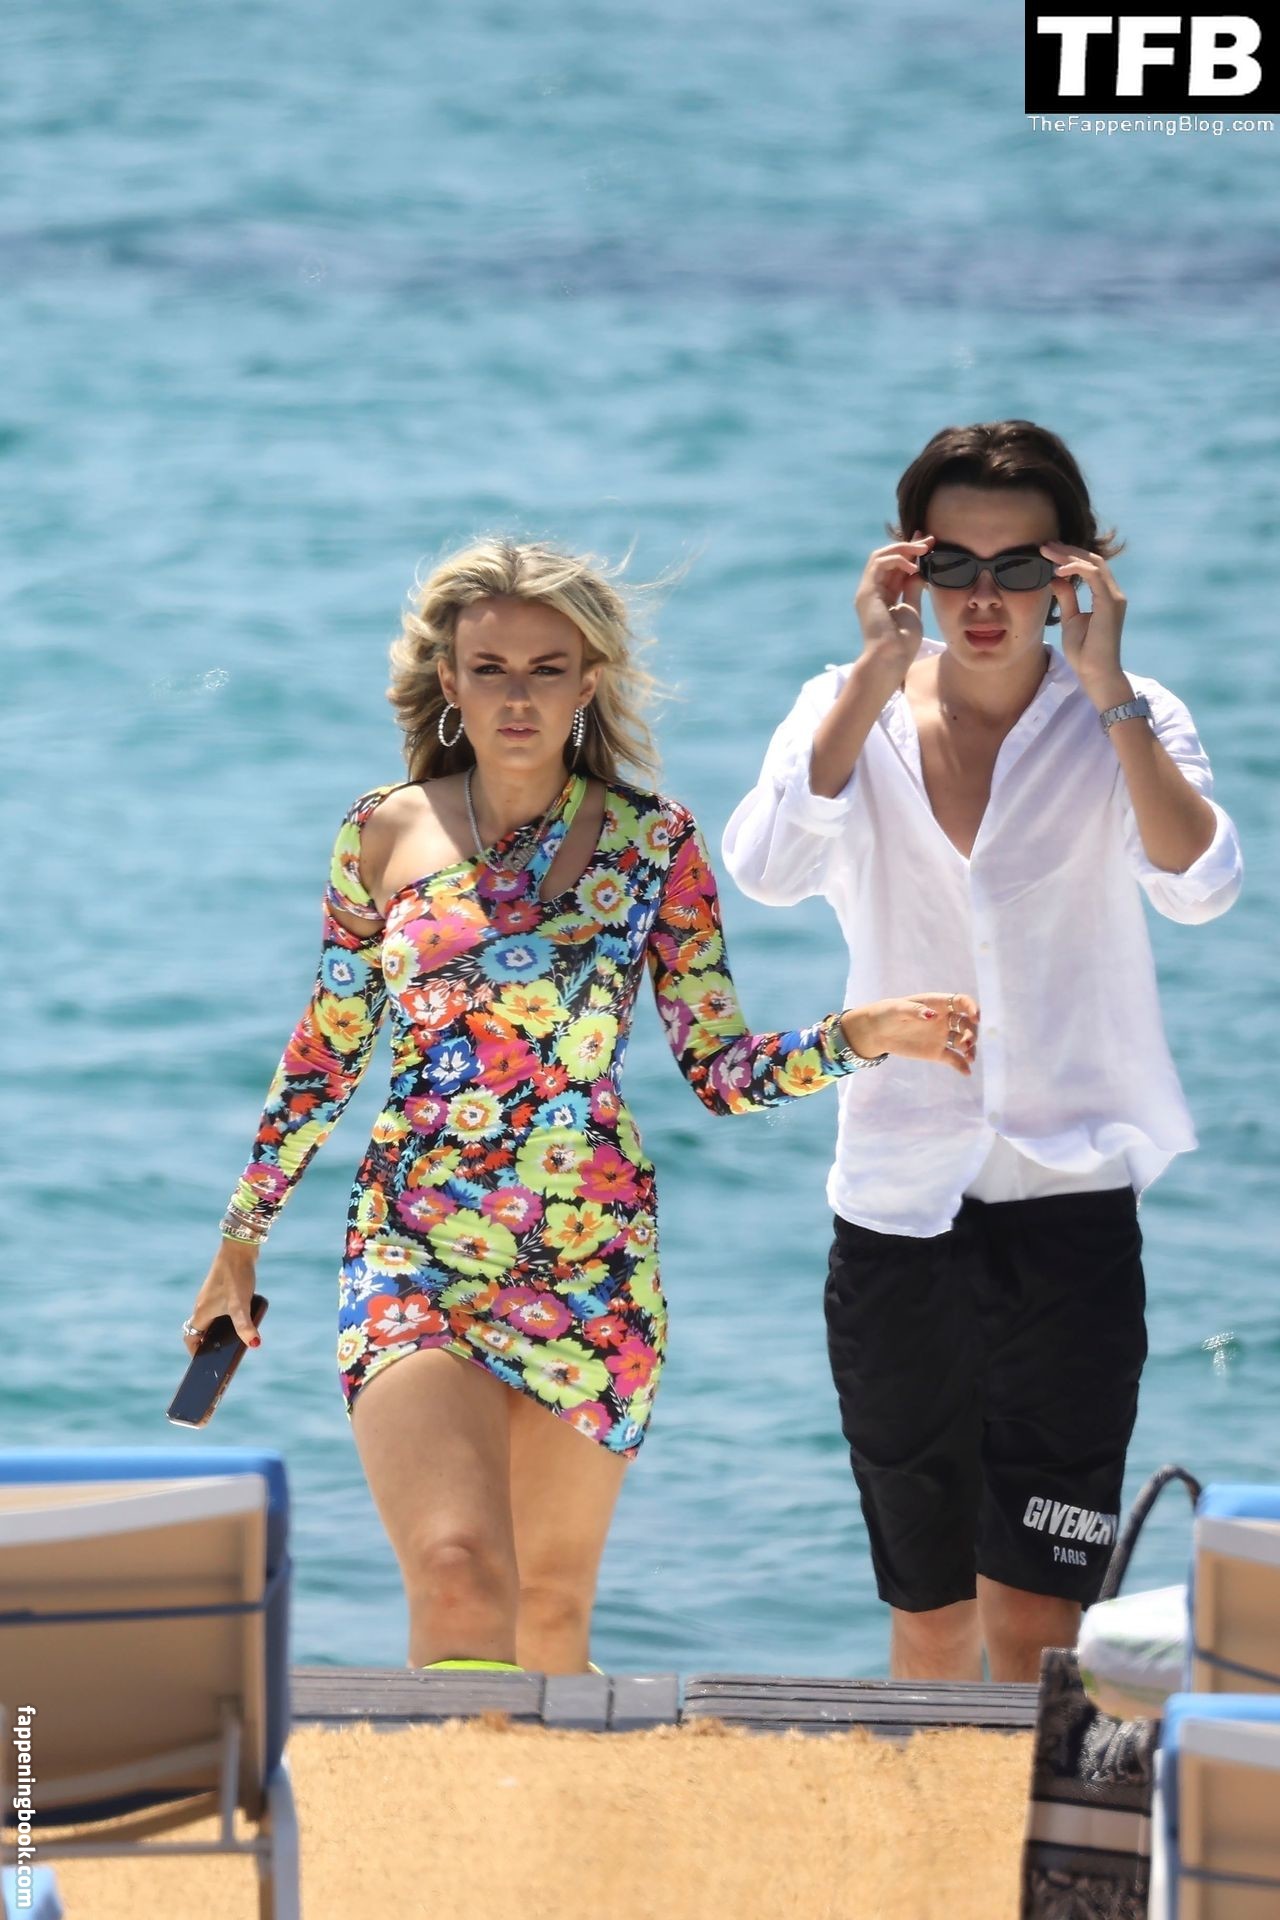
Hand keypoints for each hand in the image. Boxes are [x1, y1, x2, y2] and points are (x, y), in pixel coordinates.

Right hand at [183, 1240, 261, 1355]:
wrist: (239, 1249)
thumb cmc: (236, 1277)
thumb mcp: (241, 1305)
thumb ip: (245, 1326)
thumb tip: (254, 1344)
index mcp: (202, 1312)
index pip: (190, 1337)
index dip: (195, 1352)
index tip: (204, 1363)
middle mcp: (203, 1305)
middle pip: (201, 1330)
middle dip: (210, 1344)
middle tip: (223, 1355)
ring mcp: (212, 1296)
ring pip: (212, 1319)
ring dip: (220, 1331)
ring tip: (235, 1340)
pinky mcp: (222, 1289)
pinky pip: (221, 1309)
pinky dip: (228, 1318)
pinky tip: (243, 1318)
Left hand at [840, 992, 979, 1076]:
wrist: (877, 1032)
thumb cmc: (887, 1013)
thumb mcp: (898, 1009)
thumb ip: (915, 1011)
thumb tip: (933, 1016)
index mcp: (938, 1004)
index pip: (962, 1002)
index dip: (972, 1008)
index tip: (976, 1018)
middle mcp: (945, 1019)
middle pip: (966, 1024)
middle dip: (971, 1033)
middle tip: (966, 1043)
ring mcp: (942, 1036)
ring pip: (964, 1041)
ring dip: (970, 1049)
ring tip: (969, 1057)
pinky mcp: (938, 1053)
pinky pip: (954, 1059)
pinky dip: (962, 1066)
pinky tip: (967, 1072)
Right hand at [853, 533, 934, 685]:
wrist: (891, 658)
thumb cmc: (902, 642)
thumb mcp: (912, 608)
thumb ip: (913, 588)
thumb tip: (920, 571)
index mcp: (882, 596)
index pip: (895, 566)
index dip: (911, 552)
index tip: (929, 543)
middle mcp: (872, 590)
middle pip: (886, 557)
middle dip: (908, 546)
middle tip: (928, 540)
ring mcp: (867, 591)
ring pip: (880, 555)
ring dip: (903, 548)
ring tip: (923, 549)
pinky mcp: (867, 592)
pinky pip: (879, 564)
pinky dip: (897, 560)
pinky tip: (914, 566)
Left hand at [1041, 542, 1128, 702]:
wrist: (1095, 672)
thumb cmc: (1084, 651)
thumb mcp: (1070, 619)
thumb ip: (1067, 597)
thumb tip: (1055, 578)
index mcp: (1105, 596)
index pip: (1089, 566)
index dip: (1069, 556)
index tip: (1047, 551)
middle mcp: (1113, 593)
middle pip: (1092, 560)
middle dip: (1067, 550)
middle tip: (1045, 545)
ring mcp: (1114, 597)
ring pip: (1094, 563)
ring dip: (1069, 555)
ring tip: (1047, 551)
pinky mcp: (1111, 603)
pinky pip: (1094, 575)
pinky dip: (1076, 568)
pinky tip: (1058, 569)